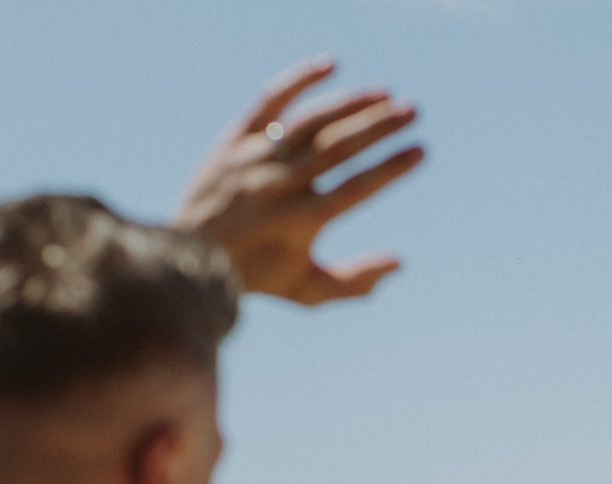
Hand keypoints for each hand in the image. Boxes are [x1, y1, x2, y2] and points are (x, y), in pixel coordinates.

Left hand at [177, 59, 425, 305]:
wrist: (191, 255)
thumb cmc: (258, 275)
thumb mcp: (308, 290)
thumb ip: (355, 282)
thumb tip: (400, 262)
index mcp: (301, 222)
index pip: (355, 189)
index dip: (390, 169)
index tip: (421, 150)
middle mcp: (279, 186)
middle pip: (338, 148)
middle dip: (379, 127)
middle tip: (413, 111)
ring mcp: (256, 158)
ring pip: (310, 123)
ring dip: (350, 105)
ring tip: (385, 94)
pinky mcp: (236, 138)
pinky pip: (268, 101)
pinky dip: (299, 80)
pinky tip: (331, 65)